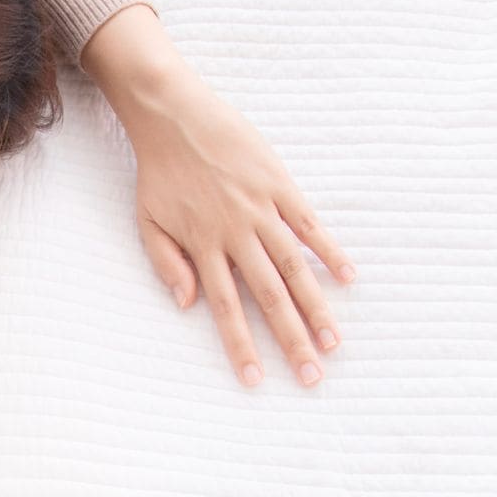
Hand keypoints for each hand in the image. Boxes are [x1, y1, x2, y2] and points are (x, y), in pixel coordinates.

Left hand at [83, 6, 355, 387]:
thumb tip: (188, 306)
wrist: (172, 115)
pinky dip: (329, 249)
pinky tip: (348, 277)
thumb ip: (167, 265)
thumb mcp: (148, 221)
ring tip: (334, 340)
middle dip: (291, 340)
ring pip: (293, 267)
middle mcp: (235, 234)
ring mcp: (261, 209)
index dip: (242, 347)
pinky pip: (309, 223)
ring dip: (315, 306)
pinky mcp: (279, 184)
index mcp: (203, 247)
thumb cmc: (159, 172)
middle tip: (312, 376)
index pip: (226, 310)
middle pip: (268, 297)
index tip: (257, 381)